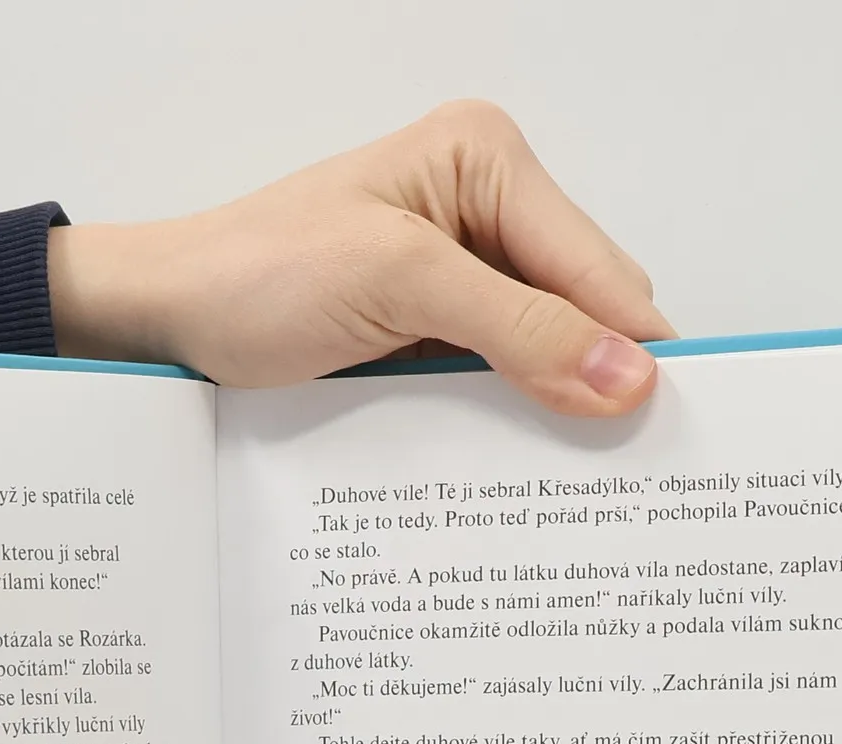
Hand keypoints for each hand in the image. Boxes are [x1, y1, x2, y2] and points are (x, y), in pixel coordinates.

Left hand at [49, 100, 674, 417]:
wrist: (166, 320)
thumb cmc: (255, 276)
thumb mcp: (397, 285)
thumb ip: (517, 329)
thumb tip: (627, 375)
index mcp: (487, 161)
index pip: (599, 268)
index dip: (638, 349)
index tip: (674, 431)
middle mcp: (485, 208)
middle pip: (585, 311)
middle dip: (602, 383)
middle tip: (628, 476)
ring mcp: (460, 275)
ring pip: (549, 354)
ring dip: (557, 412)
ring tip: (582, 483)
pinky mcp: (433, 331)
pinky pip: (501, 380)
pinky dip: (513, 421)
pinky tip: (521, 466)